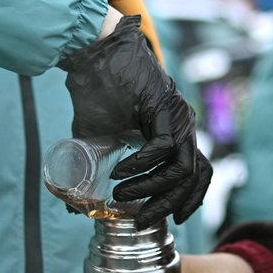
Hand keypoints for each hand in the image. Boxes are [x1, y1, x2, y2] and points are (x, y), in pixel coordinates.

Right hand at [59, 14, 210, 227]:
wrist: (92, 51)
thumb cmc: (94, 91)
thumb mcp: (95, 138)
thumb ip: (92, 167)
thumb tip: (72, 206)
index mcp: (176, 130)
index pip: (199, 171)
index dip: (192, 199)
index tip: (176, 220)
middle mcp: (184, 123)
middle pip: (192, 176)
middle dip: (168, 204)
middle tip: (141, 220)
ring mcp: (177, 114)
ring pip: (181, 166)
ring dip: (152, 188)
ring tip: (121, 196)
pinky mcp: (163, 105)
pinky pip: (162, 146)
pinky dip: (140, 165)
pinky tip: (118, 173)